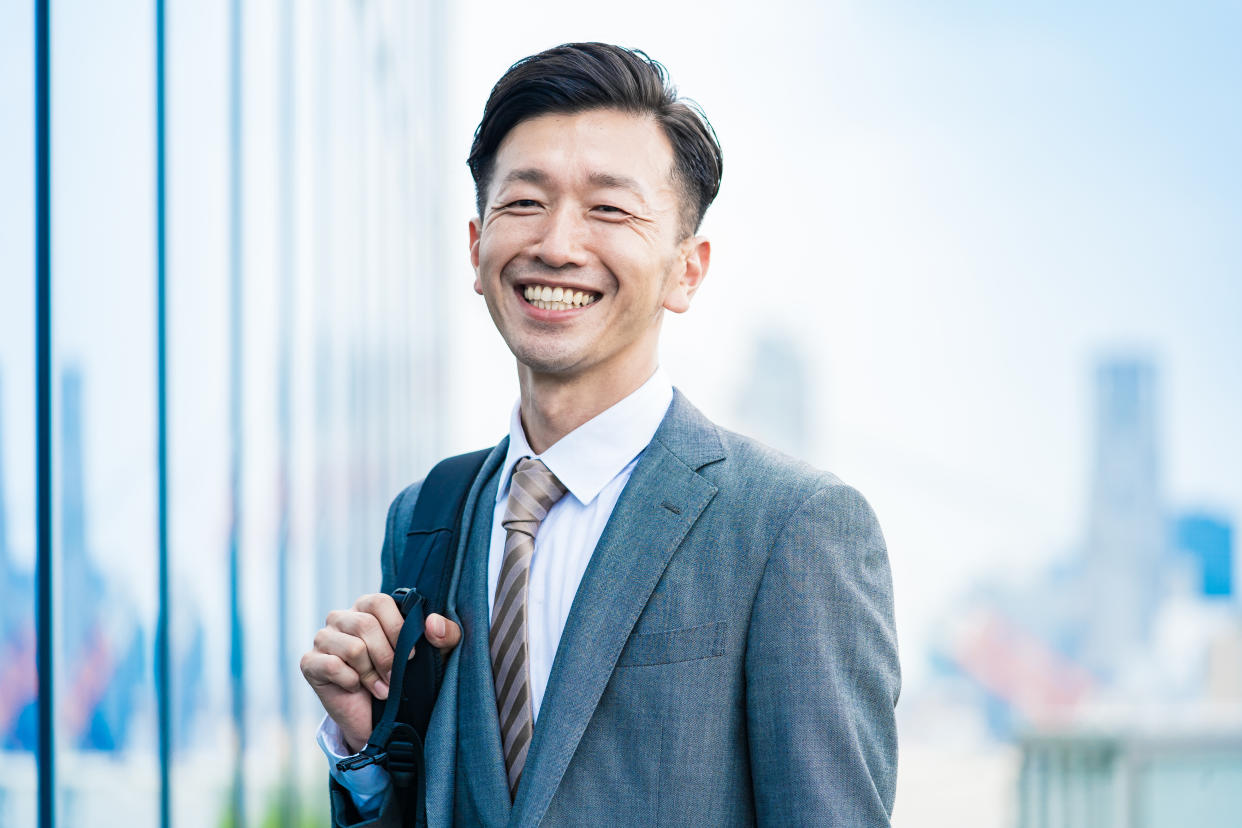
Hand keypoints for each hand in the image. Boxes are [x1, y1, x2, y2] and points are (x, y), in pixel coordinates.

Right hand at [300, 593, 462, 752]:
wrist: (378, 719)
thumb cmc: (405, 678)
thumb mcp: (435, 656)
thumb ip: (445, 635)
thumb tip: (433, 623)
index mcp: (368, 608)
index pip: (380, 602)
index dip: (398, 628)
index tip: (410, 655)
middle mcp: (343, 617)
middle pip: (364, 624)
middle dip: (386, 658)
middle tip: (393, 679)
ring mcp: (323, 638)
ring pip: (351, 647)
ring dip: (370, 673)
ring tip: (379, 687)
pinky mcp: (310, 662)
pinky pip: (333, 666)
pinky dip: (350, 682)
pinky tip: (355, 688)